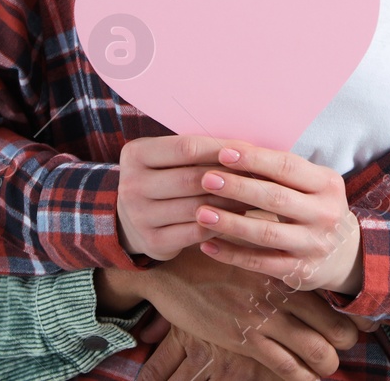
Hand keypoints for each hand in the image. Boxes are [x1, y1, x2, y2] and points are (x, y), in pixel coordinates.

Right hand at [117, 135, 254, 260]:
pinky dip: (222, 224)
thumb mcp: (166, 157)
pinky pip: (197, 232)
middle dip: (230, 177)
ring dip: (231, 202)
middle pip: (192, 178)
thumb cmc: (162, 178)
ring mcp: (139, 216)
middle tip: (259, 175)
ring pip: (197, 207)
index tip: (249, 149)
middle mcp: (131, 185)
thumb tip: (245, 147)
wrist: (130, 219)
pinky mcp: (153, 242)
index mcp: (135, 154)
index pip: (186, 148)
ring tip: (255, 196)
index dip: (220, 149)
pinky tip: (239, 217)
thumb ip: (196, 150)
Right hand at [130, 236, 370, 380]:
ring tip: (327, 366)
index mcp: (286, 270)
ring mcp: (267, 321)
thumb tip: (291, 232)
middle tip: (347, 346)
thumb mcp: (245, 238)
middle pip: (335, 329)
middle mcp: (283, 297)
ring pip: (314, 352)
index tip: (360, 324)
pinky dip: (300, 377)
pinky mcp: (246, 340)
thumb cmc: (209, 250)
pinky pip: (284, 367)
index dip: (351, 314)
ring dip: (325, 364)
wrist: (172, 274)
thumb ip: (272, 241)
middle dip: (345, 342)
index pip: (331, 297)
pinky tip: (304, 378)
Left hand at [194, 142, 364, 294]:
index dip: (255, 159)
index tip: (223, 153)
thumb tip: (234, 150)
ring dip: (230, 223)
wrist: (343, 255)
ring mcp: (313, 245)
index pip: (288, 167)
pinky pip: (260, 263)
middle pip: (275, 198)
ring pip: (265, 233)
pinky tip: (208, 245)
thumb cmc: (314, 207)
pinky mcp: (299, 271)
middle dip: (238, 187)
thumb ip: (281, 171)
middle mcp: (325, 214)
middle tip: (206, 179)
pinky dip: (231, 255)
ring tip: (201, 213)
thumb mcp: (312, 184)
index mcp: (328, 184)